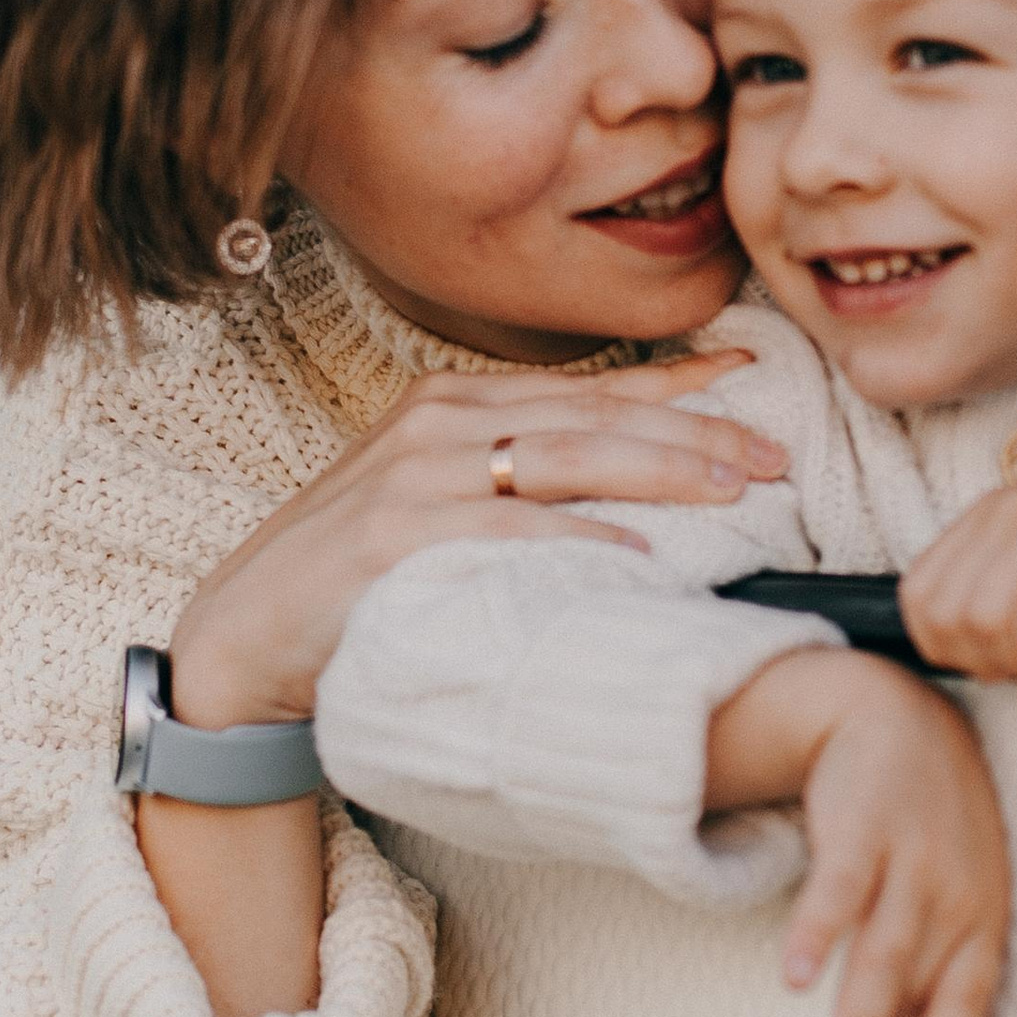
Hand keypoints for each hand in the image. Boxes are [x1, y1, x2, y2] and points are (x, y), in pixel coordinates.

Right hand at [170, 355, 787, 728]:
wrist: (243, 638)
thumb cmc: (354, 580)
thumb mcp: (434, 503)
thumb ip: (516, 482)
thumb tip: (631, 493)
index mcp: (450, 402)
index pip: (586, 387)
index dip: (676, 380)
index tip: (752, 378)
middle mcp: (436, 423)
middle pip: (592, 417)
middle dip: (693, 430)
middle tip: (773, 455)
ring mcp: (414, 476)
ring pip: (565, 458)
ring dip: (659, 470)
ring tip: (732, 488)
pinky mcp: (396, 536)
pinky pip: (510, 531)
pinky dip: (579, 536)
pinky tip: (638, 549)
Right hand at [710, 652, 1007, 1016]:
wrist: (899, 712)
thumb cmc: (931, 820)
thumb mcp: (954, 886)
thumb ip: (935, 964)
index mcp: (979, 917)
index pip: (967, 994)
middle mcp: (951, 895)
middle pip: (909, 987)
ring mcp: (911, 860)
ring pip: (879, 957)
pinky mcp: (863, 827)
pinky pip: (839, 889)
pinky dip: (816, 934)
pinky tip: (793, 977)